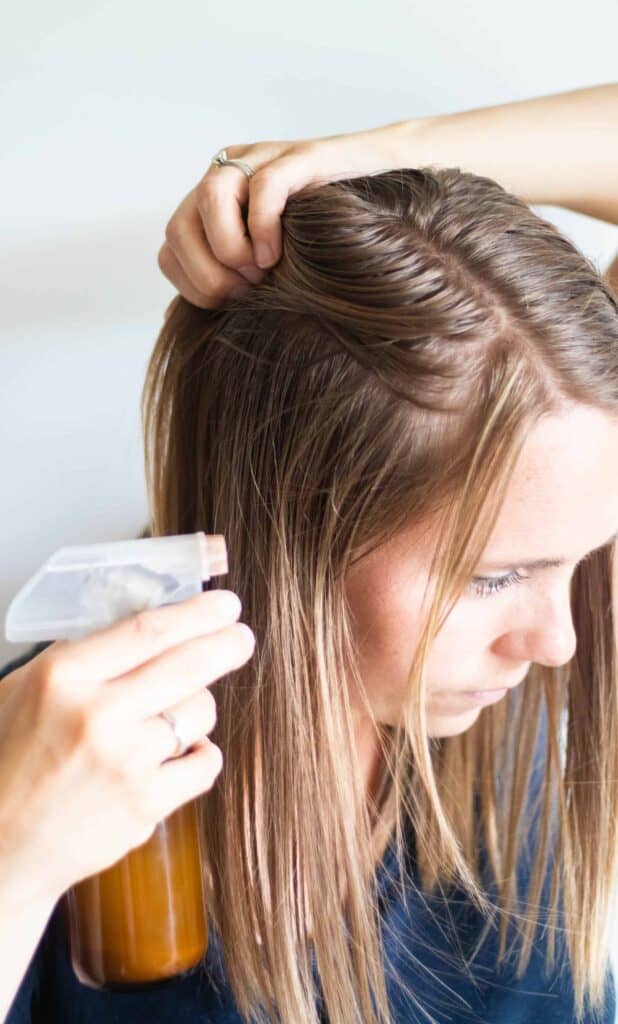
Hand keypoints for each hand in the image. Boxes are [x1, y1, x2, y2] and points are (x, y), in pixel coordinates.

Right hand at [0, 590, 254, 909]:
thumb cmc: (11, 757)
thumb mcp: (28, 687)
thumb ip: (86, 657)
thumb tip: (156, 626)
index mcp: (63, 676)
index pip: (147, 631)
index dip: (197, 613)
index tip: (227, 605)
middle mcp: (96, 715)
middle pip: (188, 665)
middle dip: (227, 645)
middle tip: (242, 637)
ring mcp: (124, 763)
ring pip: (200, 712)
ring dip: (199, 706)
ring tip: (178, 712)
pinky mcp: (144, 806)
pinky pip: (205, 763)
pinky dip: (201, 753)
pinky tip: (182, 752)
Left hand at [157, 124, 406, 307]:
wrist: (395, 184)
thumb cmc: (334, 239)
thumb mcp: (278, 264)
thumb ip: (243, 281)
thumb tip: (216, 328)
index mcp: (215, 204)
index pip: (172, 246)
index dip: (193, 284)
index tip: (230, 305)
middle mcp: (229, 175)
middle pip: (178, 225)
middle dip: (208, 274)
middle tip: (248, 293)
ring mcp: (262, 159)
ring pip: (211, 196)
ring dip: (229, 248)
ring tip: (262, 272)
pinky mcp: (300, 156)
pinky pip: (265, 184)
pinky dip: (263, 226)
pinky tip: (278, 255)